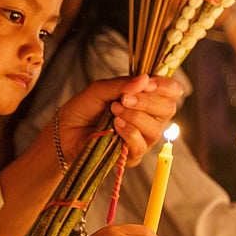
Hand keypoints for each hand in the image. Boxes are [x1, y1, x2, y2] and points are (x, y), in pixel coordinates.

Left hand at [57, 75, 182, 167]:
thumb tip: (144, 79)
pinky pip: (141, 145)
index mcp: (146, 98)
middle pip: (168, 109)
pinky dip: (129, 132)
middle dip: (148, 101)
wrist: (63, 132)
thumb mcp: (100, 90)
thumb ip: (122, 85)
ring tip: (114, 110)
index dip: (165, 86)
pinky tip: (115, 126)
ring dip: (135, 117)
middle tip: (124, 98)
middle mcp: (150, 118)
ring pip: (156, 128)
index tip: (147, 83)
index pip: (171, 91)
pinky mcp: (133, 155)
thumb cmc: (83, 109)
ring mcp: (144, 138)